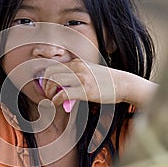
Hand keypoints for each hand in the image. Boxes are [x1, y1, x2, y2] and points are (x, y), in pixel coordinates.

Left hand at [41, 59, 157, 107]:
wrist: (123, 84)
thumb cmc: (106, 81)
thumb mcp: (89, 72)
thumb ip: (75, 76)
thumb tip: (62, 89)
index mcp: (76, 62)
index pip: (53, 66)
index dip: (45, 78)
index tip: (46, 87)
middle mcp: (77, 67)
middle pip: (50, 73)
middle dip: (45, 85)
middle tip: (47, 94)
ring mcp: (81, 78)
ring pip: (54, 82)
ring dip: (49, 93)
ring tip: (52, 100)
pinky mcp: (85, 90)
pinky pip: (63, 94)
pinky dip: (56, 100)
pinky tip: (56, 104)